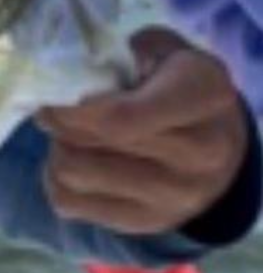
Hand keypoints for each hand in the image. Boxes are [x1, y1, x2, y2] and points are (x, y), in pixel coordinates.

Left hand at [38, 27, 249, 233]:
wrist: (219, 145)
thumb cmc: (180, 84)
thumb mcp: (165, 49)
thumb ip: (123, 53)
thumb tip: (69, 77)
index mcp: (204, 96)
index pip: (123, 117)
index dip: (75, 108)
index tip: (52, 95)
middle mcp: (199, 154)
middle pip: (95, 141)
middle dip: (61, 120)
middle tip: (55, 107)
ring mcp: (174, 197)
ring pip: (74, 174)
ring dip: (59, 147)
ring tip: (68, 133)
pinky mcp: (145, 222)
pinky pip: (69, 202)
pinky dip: (57, 178)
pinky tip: (76, 158)